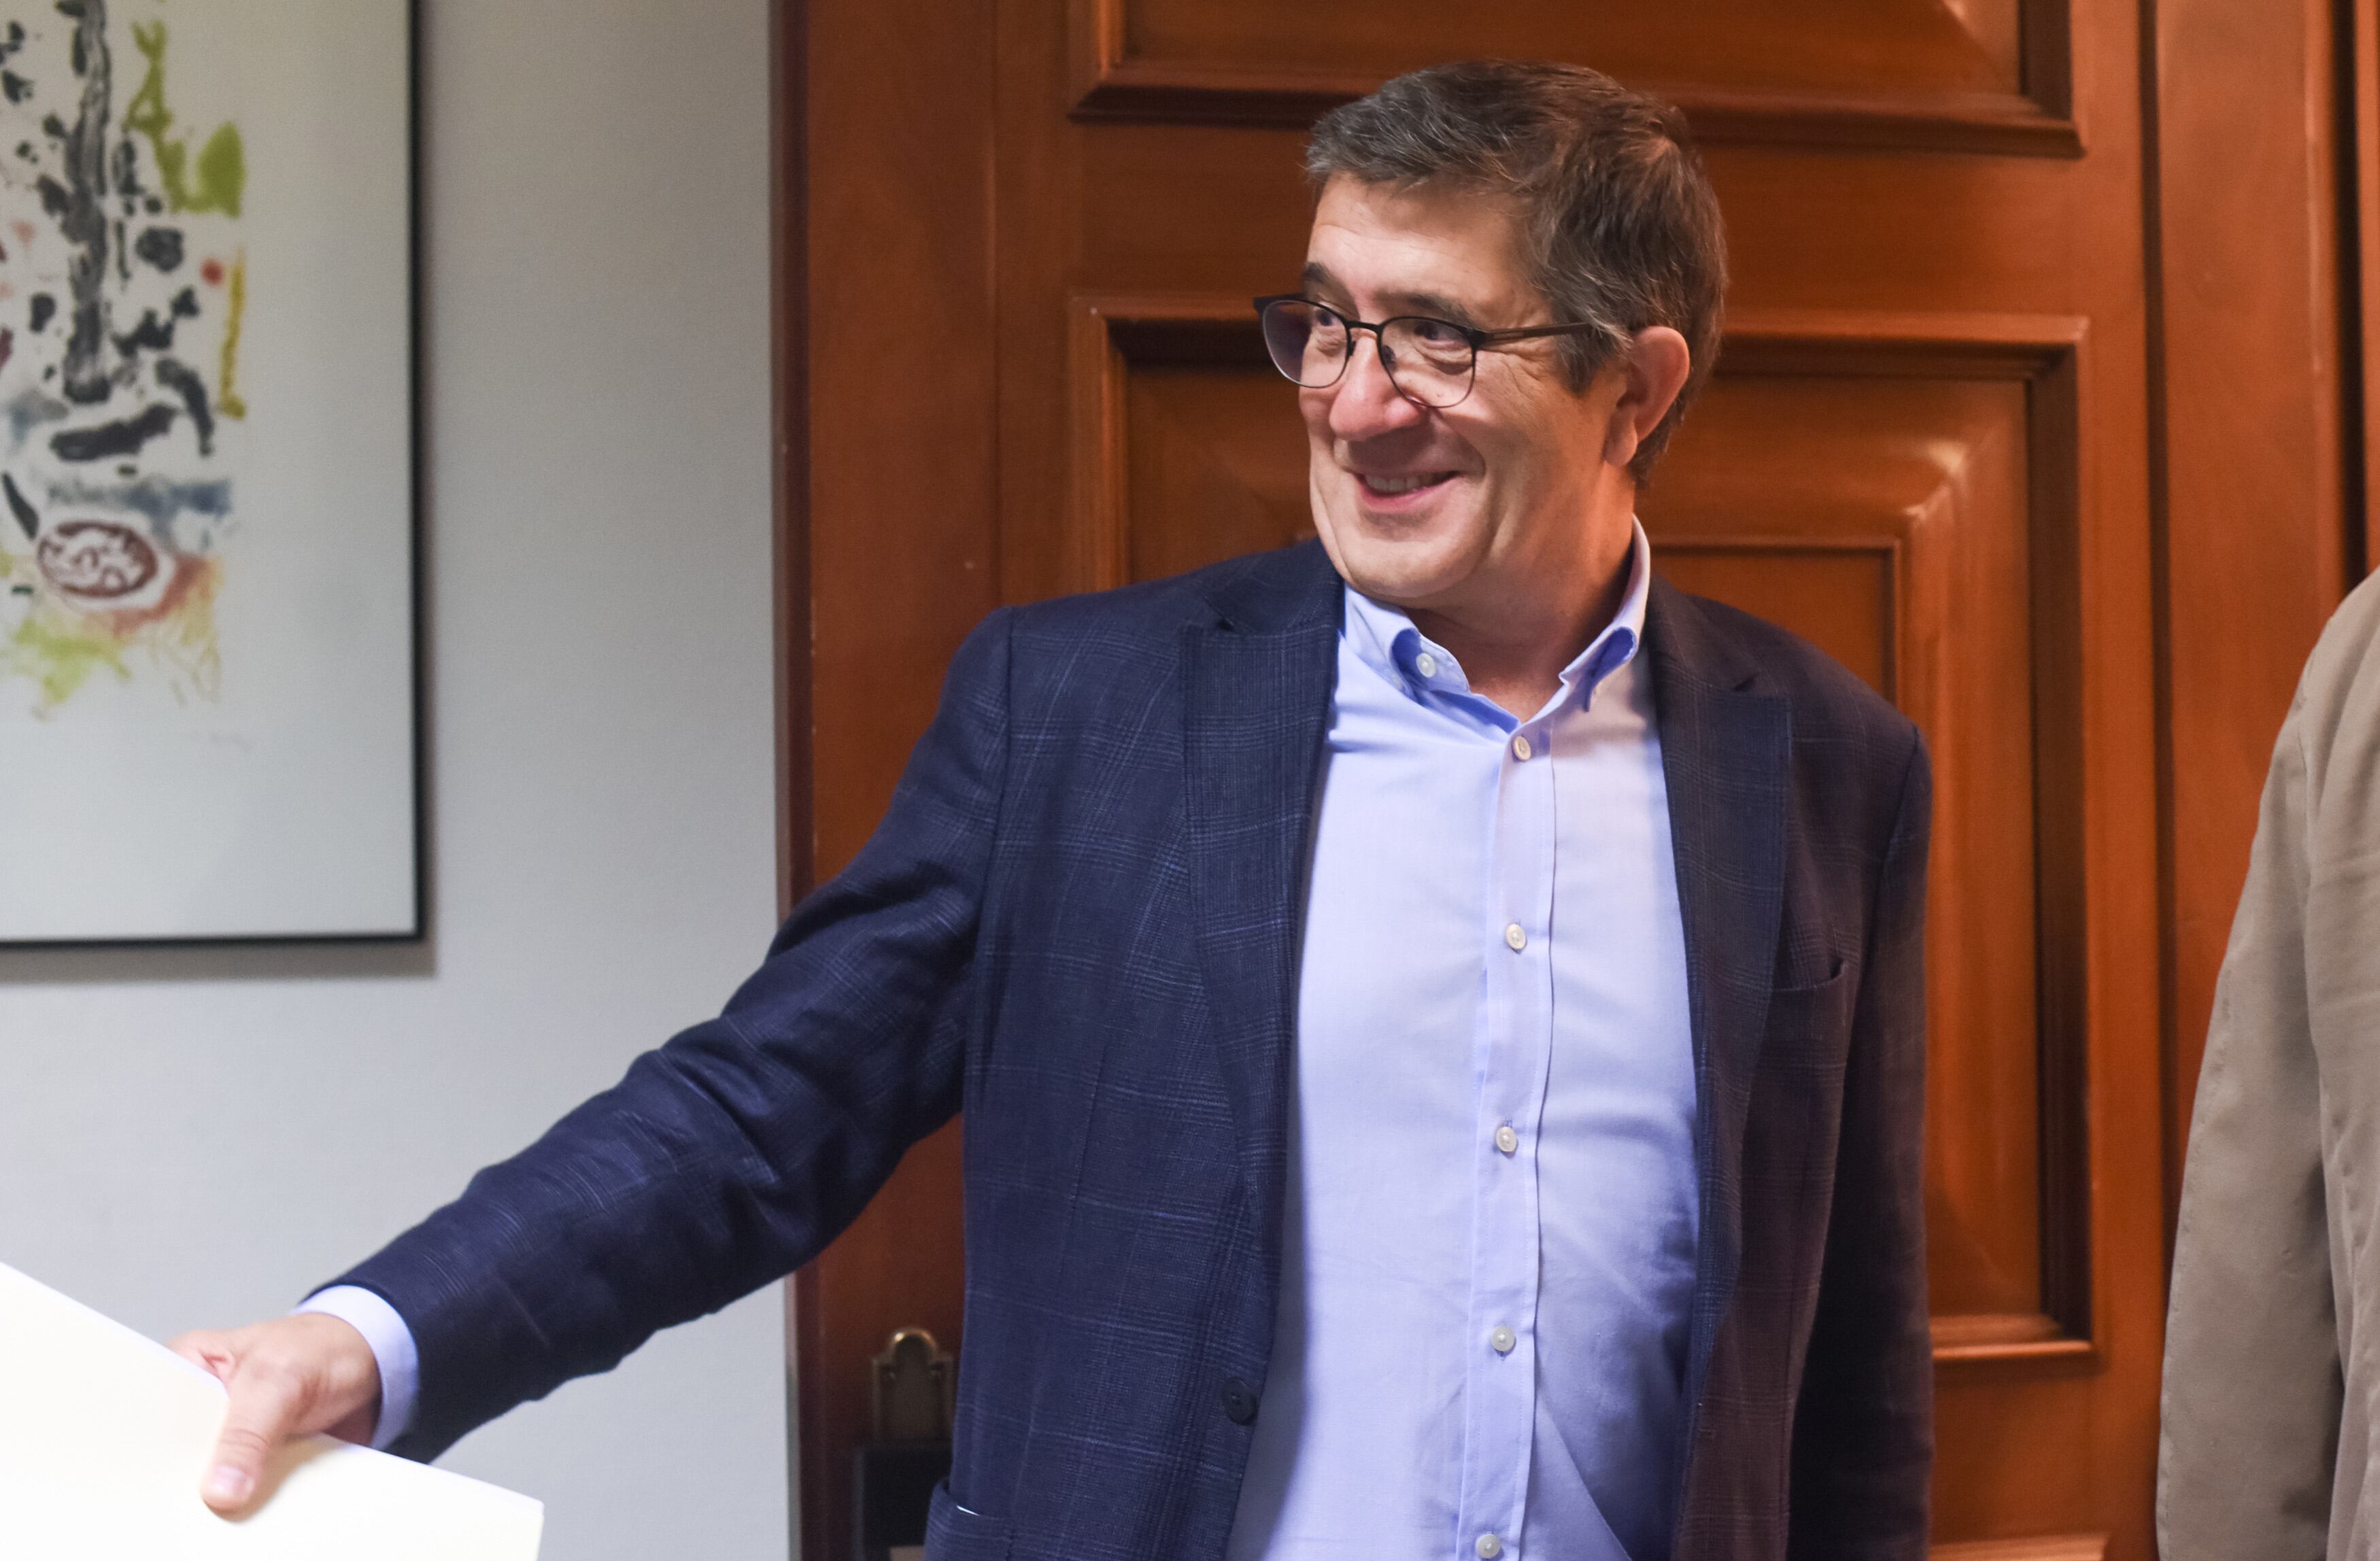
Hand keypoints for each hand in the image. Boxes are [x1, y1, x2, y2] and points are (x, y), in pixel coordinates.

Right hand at [169, 1313, 382, 1514]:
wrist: (371, 1364)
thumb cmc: (320, 1349)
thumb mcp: (280, 1379)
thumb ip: (248, 1432)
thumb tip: (219, 1489)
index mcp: (187, 1366)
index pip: (148, 1414)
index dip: (148, 1449)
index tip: (153, 1482)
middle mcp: (199, 1403)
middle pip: (175, 1453)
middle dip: (187, 1479)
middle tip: (197, 1502)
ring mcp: (226, 1434)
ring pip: (207, 1476)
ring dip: (220, 1496)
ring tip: (220, 1517)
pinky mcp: (253, 1459)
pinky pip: (242, 1488)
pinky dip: (250, 1502)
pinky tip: (249, 1516)